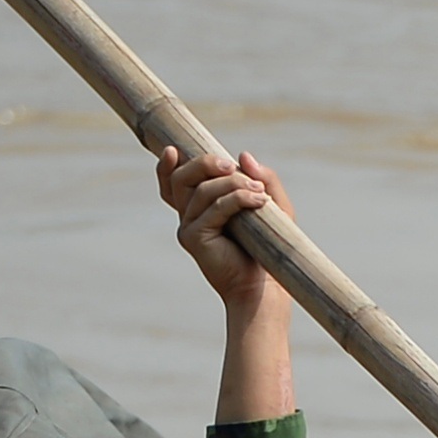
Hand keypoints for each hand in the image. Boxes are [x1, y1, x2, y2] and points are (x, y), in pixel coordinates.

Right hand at [156, 144, 289, 312]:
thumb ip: (262, 179)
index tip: (173, 150)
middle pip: (182, 178)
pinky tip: (260, 201)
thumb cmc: (267, 248)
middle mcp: (188, 217)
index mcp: (198, 209)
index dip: (166, 166)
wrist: (264, 288)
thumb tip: (243, 155)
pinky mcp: (194, 238)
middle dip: (206, 164)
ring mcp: (188, 228)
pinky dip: (237, 199)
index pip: (172, 183)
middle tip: (233, 166)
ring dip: (233, 184)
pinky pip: (213, 208)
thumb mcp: (272, 206)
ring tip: (261, 192)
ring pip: (202, 190)